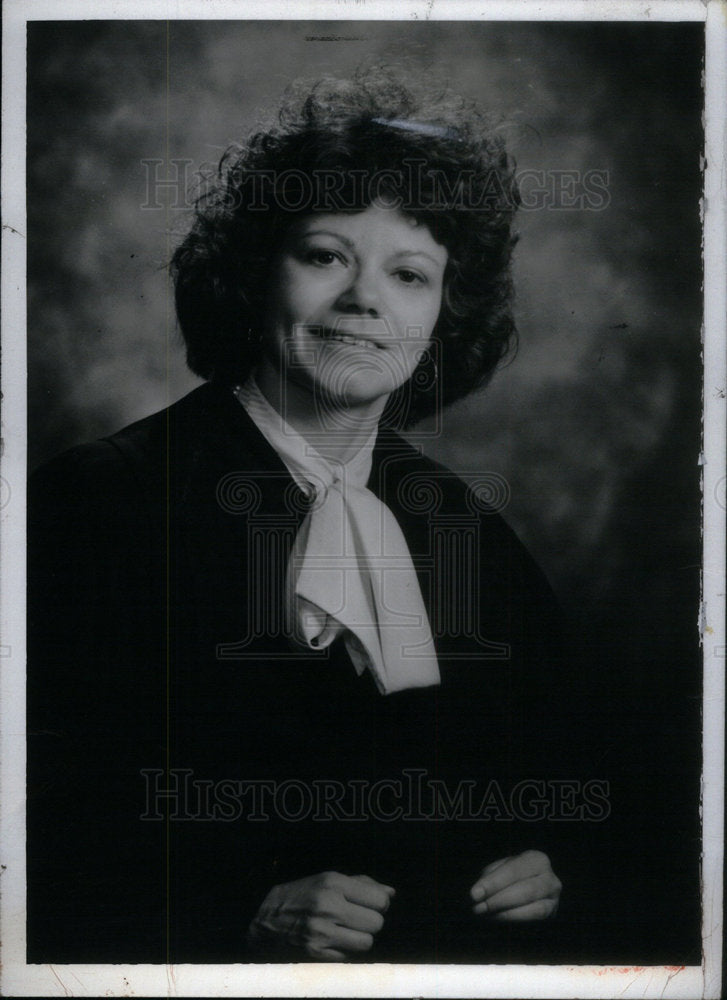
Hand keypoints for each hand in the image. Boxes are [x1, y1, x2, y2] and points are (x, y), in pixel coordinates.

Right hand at [247, 871, 394, 960]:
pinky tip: (335, 942)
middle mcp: (328, 906)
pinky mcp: (316, 953)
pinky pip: (350, 957)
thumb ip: (362, 884)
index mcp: (333, 883)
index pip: (379, 901)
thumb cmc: (302, 895)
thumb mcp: (327, 879)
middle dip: (371, 922)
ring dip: (361, 939)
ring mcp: (322, 932)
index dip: (379, 905)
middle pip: (376, 923)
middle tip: (357, 919)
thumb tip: (391, 893)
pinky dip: (347, 951)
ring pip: (366, 943)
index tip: (370, 906)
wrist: (266, 919)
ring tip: (347, 931)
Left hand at [470, 850, 560, 921]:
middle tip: (478, 908)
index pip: (513, 871)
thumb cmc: (508, 877)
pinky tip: (498, 919)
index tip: (474, 894)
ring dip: (507, 913)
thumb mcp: (499, 872)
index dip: (493, 883)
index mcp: (536, 859)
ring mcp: (554, 898)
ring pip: (535, 908)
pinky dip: (516, 920)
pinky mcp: (552, 915)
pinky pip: (537, 919)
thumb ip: (490, 880)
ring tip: (486, 914)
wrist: (524, 889)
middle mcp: (550, 877)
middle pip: (525, 890)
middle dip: (499, 900)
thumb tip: (478, 893)